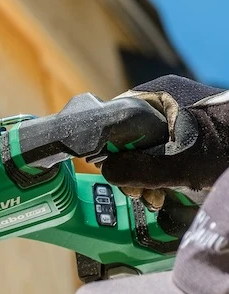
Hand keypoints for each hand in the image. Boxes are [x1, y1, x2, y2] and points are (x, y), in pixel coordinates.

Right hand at [101, 75, 228, 209]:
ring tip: (154, 198)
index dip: (109, 147)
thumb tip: (105, 171)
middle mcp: (163, 100)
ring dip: (143, 176)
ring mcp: (175, 116)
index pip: (113, 116)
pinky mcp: (187, 133)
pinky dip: (158, 173)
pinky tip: (164, 192)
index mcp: (158, 94)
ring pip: (142, 148)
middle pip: (127, 136)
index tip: (116, 173)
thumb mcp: (182, 164)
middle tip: (139, 193)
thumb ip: (140, 168)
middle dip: (129, 168)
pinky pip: (159, 152)